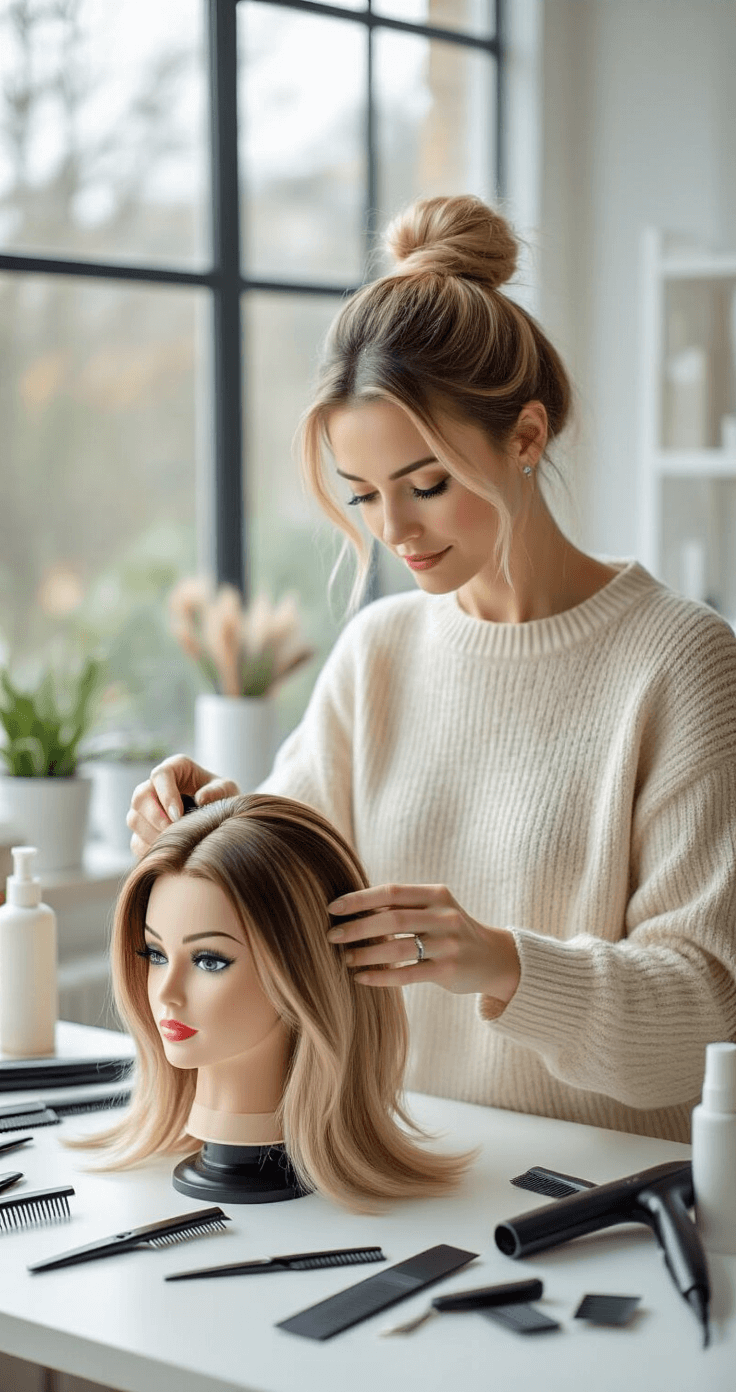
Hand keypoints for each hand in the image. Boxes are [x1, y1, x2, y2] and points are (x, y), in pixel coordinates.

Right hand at [126, 754, 240, 858]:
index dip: (166, 795)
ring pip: (134, 819)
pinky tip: (168, 853)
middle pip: (140, 797)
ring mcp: (145, 808)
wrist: (219, 819)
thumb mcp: (227, 790)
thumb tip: (201, 798)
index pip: (161, 774)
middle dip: (155, 818)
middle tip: (173, 833)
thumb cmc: (222, 798)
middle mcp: (155, 785)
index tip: (178, 815)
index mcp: (176, 768)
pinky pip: (136, 841)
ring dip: (151, 835)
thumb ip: (218, 791)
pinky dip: (150, 849)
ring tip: (173, 844)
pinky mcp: (143, 830)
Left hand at [326, 883, 519, 1002]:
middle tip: (332, 936)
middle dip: (357, 928)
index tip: (333, 908)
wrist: (493, 958)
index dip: (360, 899)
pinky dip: (381, 977)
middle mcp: (444, 916)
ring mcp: (448, 944)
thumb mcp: (433, 909)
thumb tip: (350, 907)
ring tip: (345, 959)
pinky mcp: (448, 971)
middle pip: (392, 920)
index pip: (392, 892)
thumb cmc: (449, 930)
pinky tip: (361, 978)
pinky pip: (408, 974)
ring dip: (366, 954)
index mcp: (436, 894)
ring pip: (399, 949)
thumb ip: (401, 906)